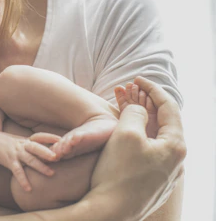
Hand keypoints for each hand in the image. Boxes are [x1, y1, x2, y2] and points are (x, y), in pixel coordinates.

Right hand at [0, 132, 59, 191]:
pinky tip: (28, 189)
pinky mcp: (9, 161)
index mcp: (27, 140)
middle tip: (57, 157)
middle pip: (36, 147)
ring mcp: (16, 153)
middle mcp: (23, 145)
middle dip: (46, 152)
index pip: (39, 136)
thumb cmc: (10, 144)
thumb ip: (34, 145)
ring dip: (40, 166)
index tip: (60, 140)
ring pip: (30, 159)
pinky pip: (17, 171)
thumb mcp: (21, 141)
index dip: (49, 137)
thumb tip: (50, 149)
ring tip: (51, 174)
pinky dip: (23, 180)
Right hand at [86, 76, 186, 219]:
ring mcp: (165, 175)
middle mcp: (176, 161)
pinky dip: (137, 139)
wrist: (110, 212)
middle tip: (130, 92)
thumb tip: (139, 108)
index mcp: (175, 146)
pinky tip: (123, 138)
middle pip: (164, 123)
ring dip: (140, 122)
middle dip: (146, 105)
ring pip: (154, 140)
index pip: (169, 107)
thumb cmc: (118, 172)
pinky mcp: (152, 185)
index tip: (137, 78)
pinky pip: (147, 154)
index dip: (153, 89)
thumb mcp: (126, 133)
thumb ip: (135, 113)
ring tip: (124, 112)